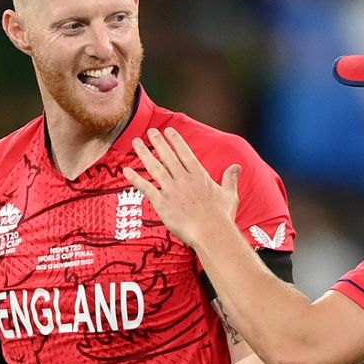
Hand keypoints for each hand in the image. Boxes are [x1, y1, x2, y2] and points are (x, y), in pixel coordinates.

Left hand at [123, 127, 240, 248]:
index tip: (168, 131)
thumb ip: (231, 178)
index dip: (175, 140)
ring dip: (144, 154)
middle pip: (168, 156)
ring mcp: (171, 190)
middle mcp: (183, 179)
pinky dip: (135, 178)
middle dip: (158, 142)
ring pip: (154, 168)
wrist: (211, 233)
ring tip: (136, 142)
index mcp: (199, 176)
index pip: (185, 153)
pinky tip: (126, 170)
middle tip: (151, 132)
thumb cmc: (222, 216)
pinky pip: (146, 188)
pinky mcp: (162, 204)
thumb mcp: (230, 194)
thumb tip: (237, 166)